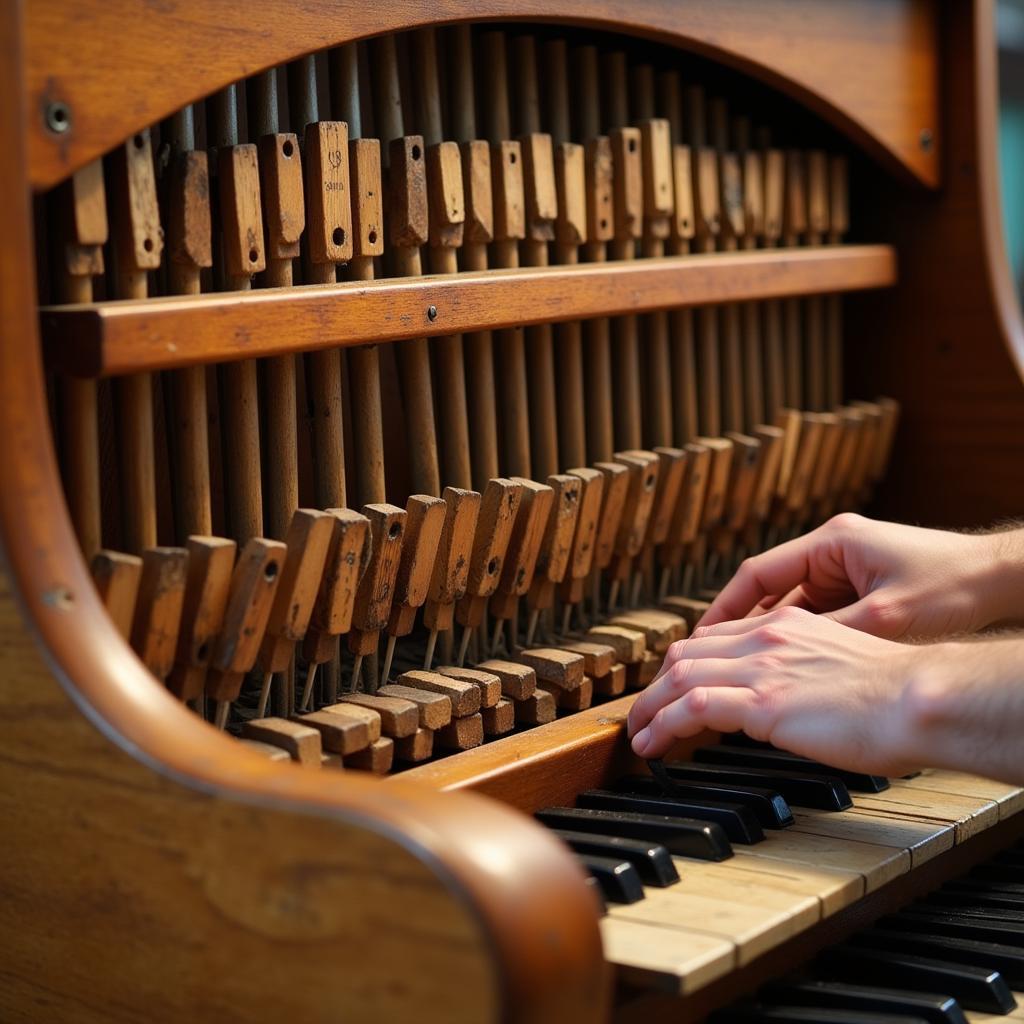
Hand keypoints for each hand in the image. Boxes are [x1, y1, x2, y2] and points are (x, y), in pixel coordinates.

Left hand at [626, 606, 920, 775]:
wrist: (918, 698)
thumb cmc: (897, 694)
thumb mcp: (840, 667)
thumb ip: (803, 673)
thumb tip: (786, 701)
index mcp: (787, 625)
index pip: (716, 638)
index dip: (685, 664)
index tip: (672, 688)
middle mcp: (766, 637)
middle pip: (687, 653)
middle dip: (656, 684)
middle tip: (644, 711)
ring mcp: (761, 667)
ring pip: (679, 677)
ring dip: (650, 707)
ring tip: (637, 734)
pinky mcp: (761, 701)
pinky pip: (692, 707)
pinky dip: (663, 725)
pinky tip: (652, 745)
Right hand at [701, 513, 1019, 640]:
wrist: (1001, 579)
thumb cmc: (951, 585)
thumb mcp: (882, 616)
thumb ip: (827, 633)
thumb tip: (778, 658)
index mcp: (830, 543)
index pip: (757, 573)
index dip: (724, 607)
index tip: (702, 637)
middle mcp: (833, 550)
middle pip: (770, 590)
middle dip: (742, 626)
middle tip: (715, 659)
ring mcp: (848, 569)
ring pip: (793, 606)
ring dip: (775, 636)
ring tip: (749, 670)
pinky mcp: (862, 587)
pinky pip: (818, 614)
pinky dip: (804, 639)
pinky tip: (794, 667)